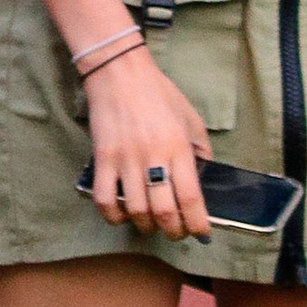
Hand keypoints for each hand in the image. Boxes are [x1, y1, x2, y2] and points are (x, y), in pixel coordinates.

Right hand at [82, 43, 213, 241]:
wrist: (120, 73)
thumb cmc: (159, 93)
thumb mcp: (191, 118)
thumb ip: (200, 150)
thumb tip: (204, 180)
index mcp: (179, 147)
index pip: (191, 197)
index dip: (197, 224)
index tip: (201, 233)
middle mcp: (153, 157)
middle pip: (164, 211)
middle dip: (173, 231)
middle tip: (176, 232)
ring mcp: (125, 159)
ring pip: (135, 210)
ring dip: (146, 226)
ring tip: (151, 224)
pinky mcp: (102, 158)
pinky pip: (104, 199)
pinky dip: (113, 215)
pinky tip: (122, 214)